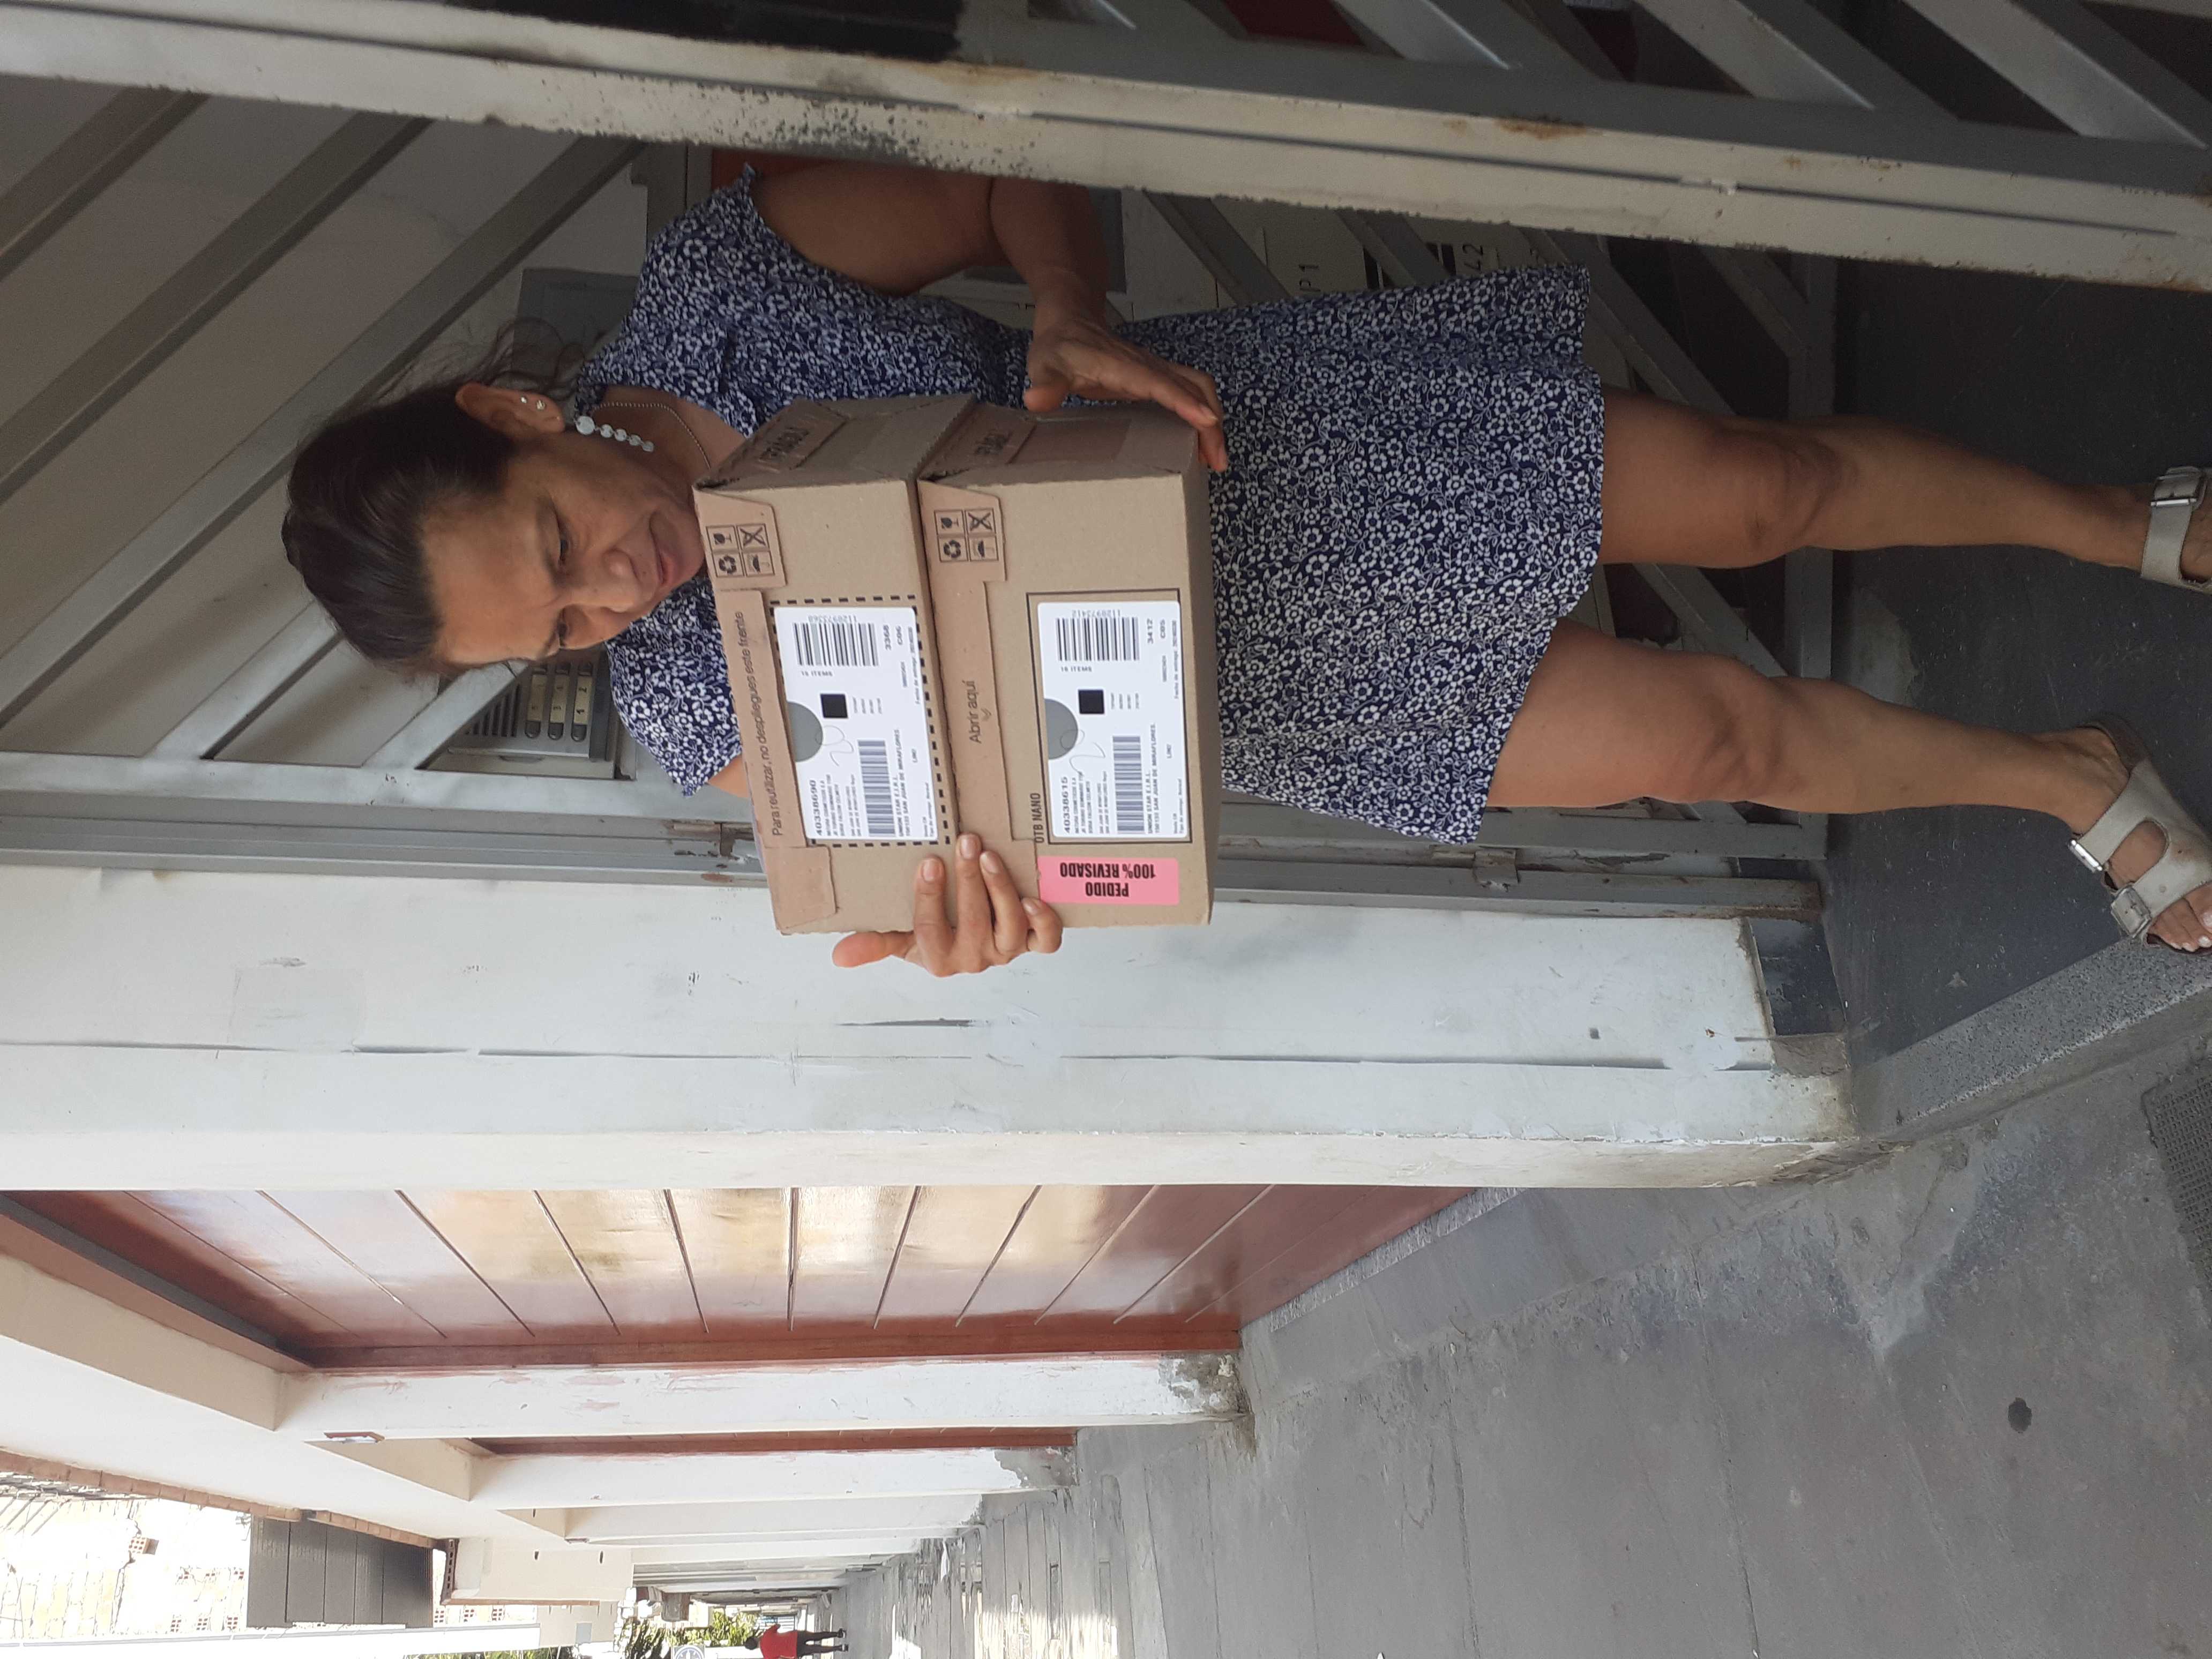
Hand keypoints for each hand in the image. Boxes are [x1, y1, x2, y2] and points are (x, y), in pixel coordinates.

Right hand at [831, 832, 1064, 973]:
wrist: (968, 948)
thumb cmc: (935, 936)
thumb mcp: (901, 939)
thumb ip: (874, 943)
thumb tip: (838, 955)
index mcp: (938, 958)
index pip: (929, 930)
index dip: (929, 897)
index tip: (929, 862)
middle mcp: (974, 958)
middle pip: (972, 922)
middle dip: (969, 881)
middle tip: (967, 843)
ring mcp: (1004, 950)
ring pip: (1009, 927)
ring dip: (1001, 891)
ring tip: (991, 857)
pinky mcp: (1030, 942)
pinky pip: (1045, 941)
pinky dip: (1043, 922)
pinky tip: (1035, 898)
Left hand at [1025, 303, 1228, 471]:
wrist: (1069, 321)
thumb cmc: (1058, 347)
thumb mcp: (1044, 365)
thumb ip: (1045, 384)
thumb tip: (1036, 400)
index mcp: (1122, 366)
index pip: (1159, 383)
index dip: (1183, 402)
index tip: (1207, 421)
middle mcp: (1147, 366)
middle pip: (1193, 386)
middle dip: (1211, 422)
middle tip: (1217, 461)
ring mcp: (1156, 370)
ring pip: (1199, 388)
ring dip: (1213, 420)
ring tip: (1215, 458)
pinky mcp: (1158, 377)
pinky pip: (1192, 392)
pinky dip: (1203, 414)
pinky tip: (1201, 442)